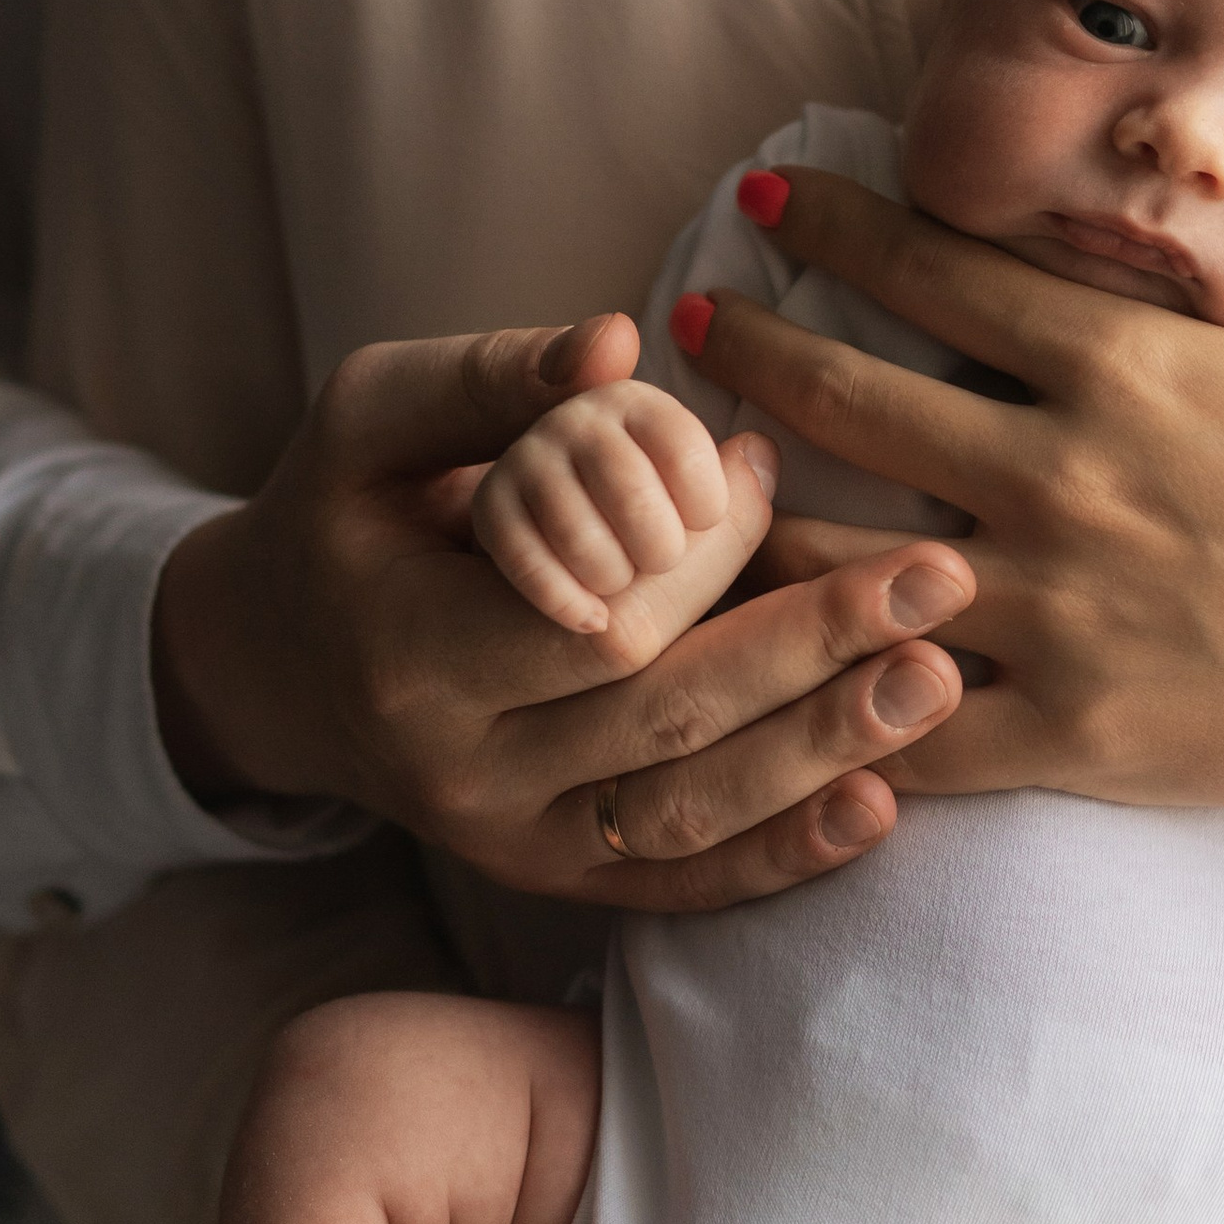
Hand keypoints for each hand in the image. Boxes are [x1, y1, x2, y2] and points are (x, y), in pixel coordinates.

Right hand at [152, 315, 972, 908]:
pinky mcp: (553, 879)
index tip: (781, 469)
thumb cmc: (347, 511)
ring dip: (822, 752)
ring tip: (939, 681)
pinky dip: (782, 854)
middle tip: (941, 578)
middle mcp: (457, 771)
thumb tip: (617, 341)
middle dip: (810, 649)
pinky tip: (880, 803)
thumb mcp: (374, 419)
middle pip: (660, 719)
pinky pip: (677, 883)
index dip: (696, 554)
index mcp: (410, 651)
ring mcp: (508, 842)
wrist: (281, 665)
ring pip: (685, 815)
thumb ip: (490, 379)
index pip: (589, 618)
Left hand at [694, 171, 1223, 875]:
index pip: (935, 270)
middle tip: (690, 330)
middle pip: (853, 403)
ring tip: (693, 503)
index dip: (833, 230)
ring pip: (844, 567)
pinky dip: (831, 707)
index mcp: (1123, 367)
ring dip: (753, 528)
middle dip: (752, 355)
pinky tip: (774, 686)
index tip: (765, 205)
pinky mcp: (1066, 731)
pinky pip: (909, 726)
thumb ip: (1182, 307)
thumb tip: (1124, 229)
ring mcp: (1055, 610)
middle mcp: (1064, 477)